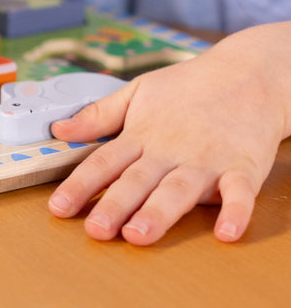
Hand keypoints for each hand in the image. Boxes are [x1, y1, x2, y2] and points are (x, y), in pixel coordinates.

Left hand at [47, 24, 290, 244]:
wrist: (248, 73)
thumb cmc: (189, 87)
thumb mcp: (137, 92)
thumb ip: (98, 115)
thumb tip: (59, 129)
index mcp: (142, 135)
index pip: (104, 162)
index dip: (80, 185)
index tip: (59, 207)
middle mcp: (169, 150)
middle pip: (137, 181)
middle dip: (115, 206)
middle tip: (96, 230)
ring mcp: (206, 160)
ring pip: (178, 190)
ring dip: (159, 213)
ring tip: (140, 234)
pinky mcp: (243, 166)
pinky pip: (240, 192)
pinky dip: (235, 211)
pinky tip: (226, 232)